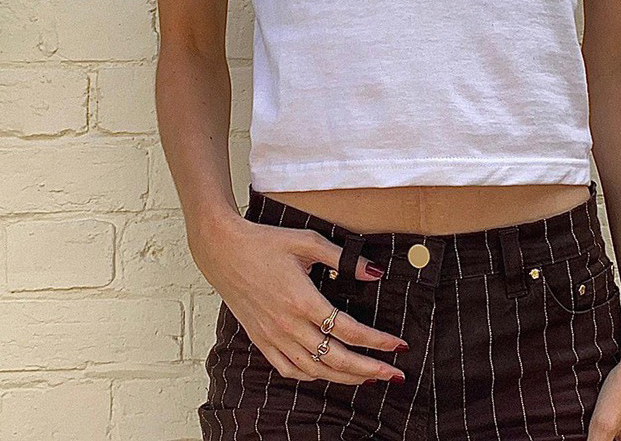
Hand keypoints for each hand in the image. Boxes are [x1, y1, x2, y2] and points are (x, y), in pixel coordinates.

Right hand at [188, 212, 407, 385]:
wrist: (223, 250)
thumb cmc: (264, 242)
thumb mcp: (307, 241)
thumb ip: (342, 258)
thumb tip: (374, 273)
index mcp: (303, 300)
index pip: (348, 330)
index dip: (377, 341)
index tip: (397, 346)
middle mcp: (288, 325)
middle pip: (335, 359)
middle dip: (369, 369)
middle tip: (394, 373)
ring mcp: (273, 336)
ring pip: (315, 370)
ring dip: (345, 378)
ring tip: (369, 378)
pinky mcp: (260, 340)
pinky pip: (288, 369)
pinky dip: (311, 376)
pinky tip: (326, 374)